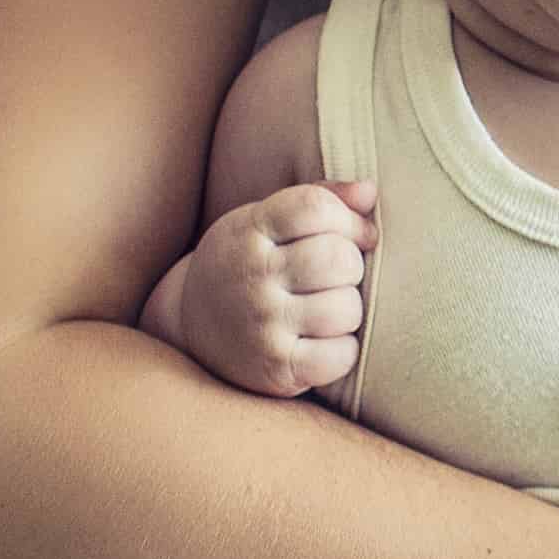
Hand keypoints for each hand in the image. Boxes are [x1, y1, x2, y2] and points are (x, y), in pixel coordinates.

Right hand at [140, 181, 373, 395]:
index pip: (316, 208)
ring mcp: (261, 324)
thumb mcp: (268, 222)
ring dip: (348, 310)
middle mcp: (251, 275)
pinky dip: (343, 350)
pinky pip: (341, 355)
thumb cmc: (250, 265)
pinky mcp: (274, 367)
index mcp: (250, 229)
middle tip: (336, 277)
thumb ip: (321, 199)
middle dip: (351, 266)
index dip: (350, 220)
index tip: (358, 235)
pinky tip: (323, 342)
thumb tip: (369, 191)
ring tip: (325, 309)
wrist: (189, 325)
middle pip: (338, 258)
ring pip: (346, 308)